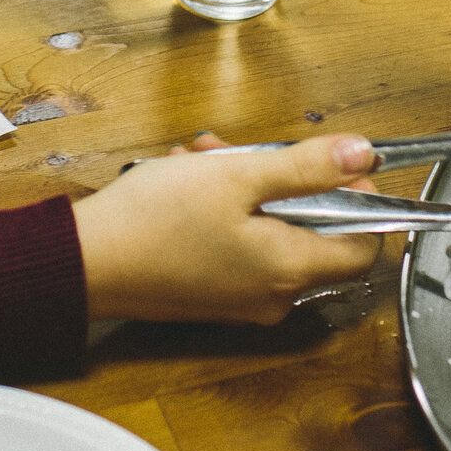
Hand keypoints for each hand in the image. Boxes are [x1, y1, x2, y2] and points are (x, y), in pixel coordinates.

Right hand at [73, 133, 381, 323]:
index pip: (365, 247)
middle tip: (257, 149)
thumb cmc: (155, 220)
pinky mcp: (213, 296)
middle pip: (314, 233)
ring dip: (250, 187)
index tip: (337, 167)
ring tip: (209, 155)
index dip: (360, 201)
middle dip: (290, 181)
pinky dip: (229, 211)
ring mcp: (242, 300)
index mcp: (290, 270)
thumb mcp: (239, 175)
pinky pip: (243, 248)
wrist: (85, 263)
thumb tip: (364, 156)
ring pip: (273, 233)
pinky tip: (192, 179)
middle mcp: (273, 296)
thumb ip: (307, 166)